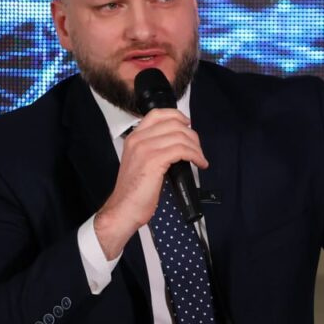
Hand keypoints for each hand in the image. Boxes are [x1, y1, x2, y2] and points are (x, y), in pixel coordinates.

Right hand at [94, 108, 207, 259]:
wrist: (123, 209)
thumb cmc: (133, 191)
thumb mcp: (140, 163)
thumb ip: (154, 149)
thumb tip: (177, 145)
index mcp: (134, 138)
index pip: (158, 114)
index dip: (177, 116)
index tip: (188, 124)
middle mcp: (138, 139)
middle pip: (173, 124)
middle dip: (191, 135)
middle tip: (197, 149)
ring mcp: (145, 149)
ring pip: (180, 136)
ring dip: (196, 147)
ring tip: (200, 159)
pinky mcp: (154, 160)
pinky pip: (182, 150)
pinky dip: (195, 156)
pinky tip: (199, 163)